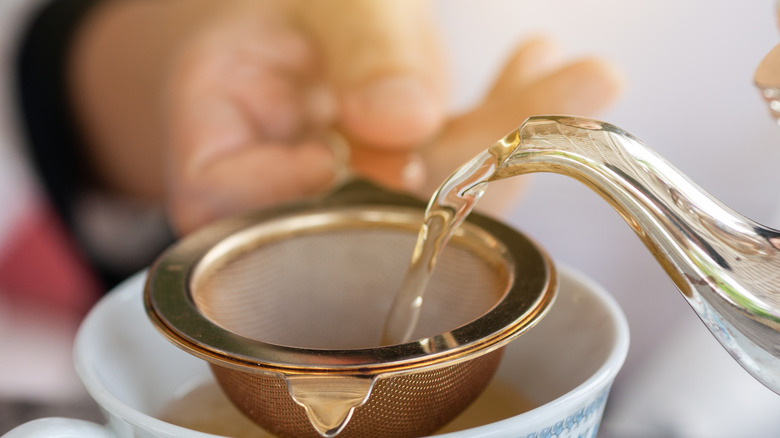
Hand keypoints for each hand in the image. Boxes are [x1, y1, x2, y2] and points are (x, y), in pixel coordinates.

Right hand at [70, 0, 619, 234]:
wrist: (309, 19)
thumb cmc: (299, 6)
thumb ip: (359, 49)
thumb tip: (405, 122)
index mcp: (211, 135)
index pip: (220, 195)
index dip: (294, 189)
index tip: (377, 153)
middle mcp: (272, 181)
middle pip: (349, 208)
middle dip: (462, 159)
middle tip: (556, 97)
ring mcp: (341, 192)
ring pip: (421, 199)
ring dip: (508, 139)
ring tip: (585, 79)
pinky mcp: (393, 184)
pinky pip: (452, 169)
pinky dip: (507, 121)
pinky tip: (548, 69)